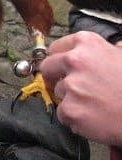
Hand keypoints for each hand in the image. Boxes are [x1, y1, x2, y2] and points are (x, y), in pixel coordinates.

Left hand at [40, 31, 121, 145]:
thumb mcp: (121, 56)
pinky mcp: (70, 109)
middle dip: (54, 77)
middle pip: (47, 67)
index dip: (58, 59)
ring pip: (58, 92)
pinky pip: (63, 113)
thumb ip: (106, 49)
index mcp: (85, 42)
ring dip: (70, 99)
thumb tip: (104, 47)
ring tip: (93, 104)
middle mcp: (74, 60)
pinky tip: (92, 117)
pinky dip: (74, 118)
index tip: (60, 67)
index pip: (55, 48)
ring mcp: (70, 85)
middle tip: (69, 86)